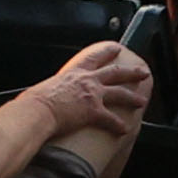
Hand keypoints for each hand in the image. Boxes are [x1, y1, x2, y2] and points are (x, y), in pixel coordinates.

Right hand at [31, 44, 150, 140]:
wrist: (37, 111)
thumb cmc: (35, 102)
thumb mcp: (45, 88)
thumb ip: (53, 90)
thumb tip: (46, 97)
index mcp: (74, 73)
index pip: (94, 58)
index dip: (107, 52)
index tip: (117, 48)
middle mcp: (87, 81)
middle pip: (115, 73)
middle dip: (131, 72)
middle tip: (143, 71)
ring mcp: (93, 95)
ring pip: (120, 94)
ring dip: (132, 98)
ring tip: (142, 101)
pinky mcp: (94, 112)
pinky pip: (111, 120)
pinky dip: (118, 125)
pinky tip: (124, 130)